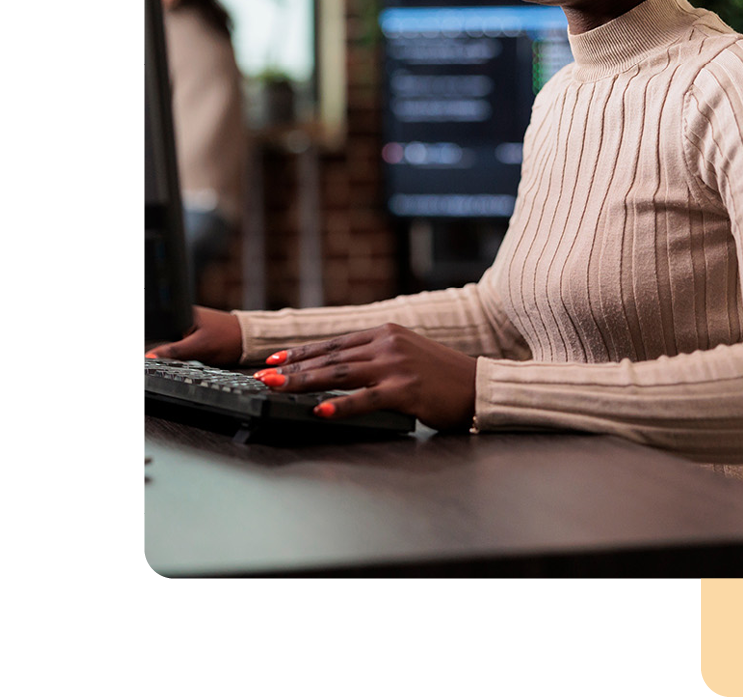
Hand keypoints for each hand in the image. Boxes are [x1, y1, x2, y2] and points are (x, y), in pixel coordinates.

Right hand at [144, 306, 242, 366]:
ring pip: (176, 345)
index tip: (173, 356)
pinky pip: (184, 347)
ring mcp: (191, 325)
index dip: (162, 348)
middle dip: (173, 351)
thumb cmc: (228, 339)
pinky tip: (199, 352)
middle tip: (192, 353)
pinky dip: (188, 353)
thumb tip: (151, 357)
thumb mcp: (198, 348)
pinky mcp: (196, 334)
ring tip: (198, 351)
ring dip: (181, 353)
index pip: (162, 331)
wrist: (249, 341)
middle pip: (167, 339)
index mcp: (184, 314)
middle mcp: (186, 316)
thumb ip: (173, 352)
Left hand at [254, 323, 476, 431]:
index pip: (334, 342)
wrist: (476, 385)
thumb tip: (340, 364)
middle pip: (331, 356)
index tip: (276, 359)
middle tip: (265, 376)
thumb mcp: (406, 353)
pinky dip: (339, 405)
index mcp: (385, 332)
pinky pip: (365, 399)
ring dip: (305, 381)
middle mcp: (387, 344)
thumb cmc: (441, 375)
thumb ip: (376, 355)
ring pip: (340, 374)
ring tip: (279, 388)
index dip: (302, 351)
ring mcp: (396, 366)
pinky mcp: (405, 390)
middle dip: (294, 368)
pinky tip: (319, 410)